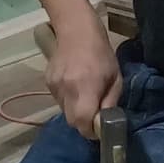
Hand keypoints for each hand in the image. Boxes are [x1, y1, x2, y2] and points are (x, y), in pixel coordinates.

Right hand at [45, 19, 120, 139]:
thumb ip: (110, 102)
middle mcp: (67, 89)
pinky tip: (75, 86)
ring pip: (64, 112)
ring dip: (76, 111)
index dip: (90, 131)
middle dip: (84, 124)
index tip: (98, 130)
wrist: (76, 31)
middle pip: (72, 121)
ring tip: (85, 96)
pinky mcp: (48, 82)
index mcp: (86, 87)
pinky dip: (68, 100)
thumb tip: (105, 122)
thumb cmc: (101, 53)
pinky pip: (59, 101)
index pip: (82, 121)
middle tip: (94, 117)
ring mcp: (54, 86)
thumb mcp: (115, 78)